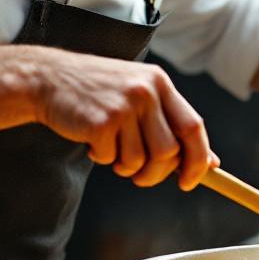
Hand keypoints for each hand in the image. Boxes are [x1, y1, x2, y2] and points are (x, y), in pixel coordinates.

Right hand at [33, 50, 218, 189]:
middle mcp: (146, 91)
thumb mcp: (139, 96)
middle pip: (169, 151)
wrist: (48, 79)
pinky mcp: (100, 122)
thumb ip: (171, 123)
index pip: (194, 127)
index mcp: (160, 82)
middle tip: (141, 175)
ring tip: (112, 149)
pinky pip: (113, 159)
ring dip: (127, 167)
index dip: (197, 159)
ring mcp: (123, 106)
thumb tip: (209, 162)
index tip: (191, 180)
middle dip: (157, 173)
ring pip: (141, 160)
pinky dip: (104, 158)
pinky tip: (92, 139)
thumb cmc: (98, 92)